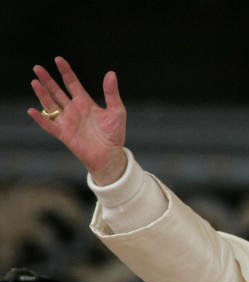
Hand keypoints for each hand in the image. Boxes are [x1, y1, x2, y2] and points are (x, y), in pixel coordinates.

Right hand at [28, 57, 127, 185]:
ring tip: (35, 82)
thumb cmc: (114, 134)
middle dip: (47, 80)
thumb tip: (111, 73)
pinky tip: (32, 110)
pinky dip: (41, 118)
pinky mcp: (64, 134)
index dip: (65, 71)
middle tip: (37, 68)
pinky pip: (49, 125)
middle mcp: (74, 110)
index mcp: (85, 103)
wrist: (111, 156)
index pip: (72, 83)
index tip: (58, 59)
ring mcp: (67, 121)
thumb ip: (111, 93)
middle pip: (57, 91)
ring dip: (42, 94)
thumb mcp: (117, 111)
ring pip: (50, 105)